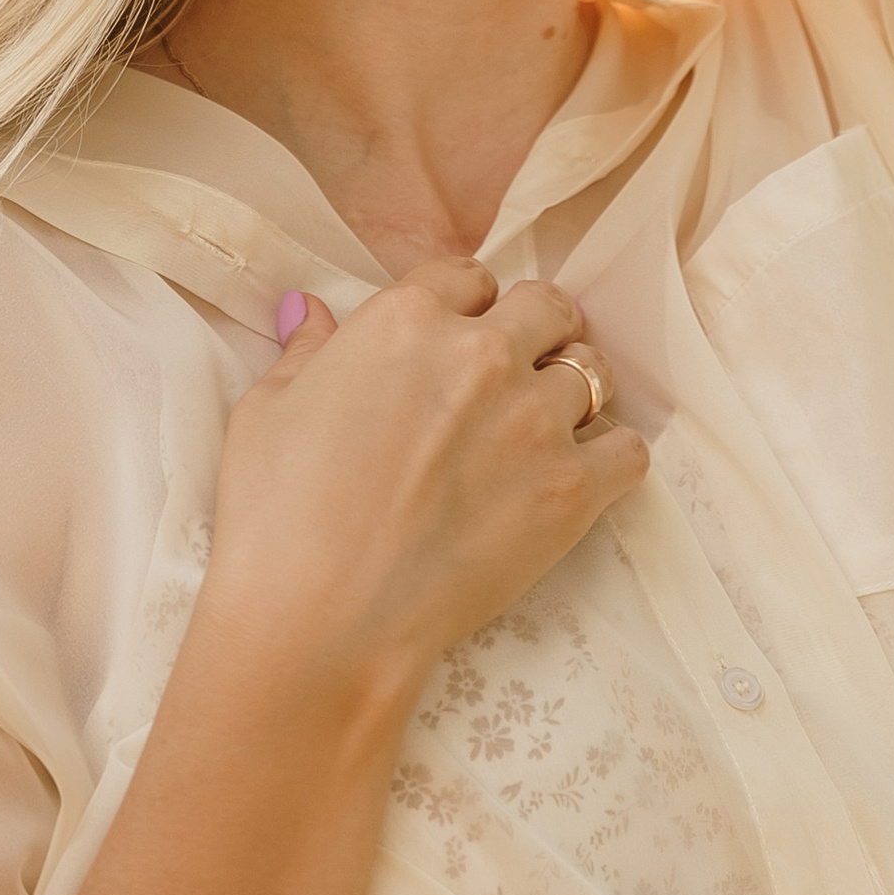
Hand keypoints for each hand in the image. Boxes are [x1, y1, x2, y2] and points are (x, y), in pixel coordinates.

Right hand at [198, 258, 645, 707]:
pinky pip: (627, 451)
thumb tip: (314, 312)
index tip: (462, 338)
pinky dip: (611, 461)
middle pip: (548, 307)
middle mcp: (482, 352)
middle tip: (519, 374)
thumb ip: (306, 352)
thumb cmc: (277, 516)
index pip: (469, 278)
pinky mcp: (571, 488)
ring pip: (591, 374)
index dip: (468, 307)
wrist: (320, 616)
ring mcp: (534, 419)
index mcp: (407, 320)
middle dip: (538, 331)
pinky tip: (582, 480)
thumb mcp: (266, 413)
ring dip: (572, 396)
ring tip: (545, 433)